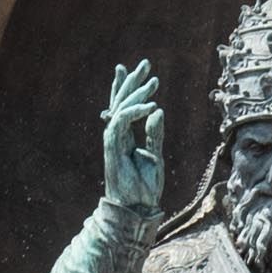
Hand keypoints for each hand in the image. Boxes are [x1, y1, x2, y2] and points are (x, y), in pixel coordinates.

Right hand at [101, 59, 166, 224]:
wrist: (137, 209)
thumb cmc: (145, 188)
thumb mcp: (155, 156)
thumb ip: (154, 134)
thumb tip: (158, 110)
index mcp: (124, 138)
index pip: (123, 107)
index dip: (127, 88)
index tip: (135, 70)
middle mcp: (116, 136)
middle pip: (121, 102)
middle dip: (131, 82)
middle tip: (145, 64)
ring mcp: (113, 141)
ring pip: (121, 109)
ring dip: (136, 93)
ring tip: (153, 81)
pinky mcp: (114, 147)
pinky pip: (123, 122)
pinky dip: (136, 112)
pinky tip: (151, 106)